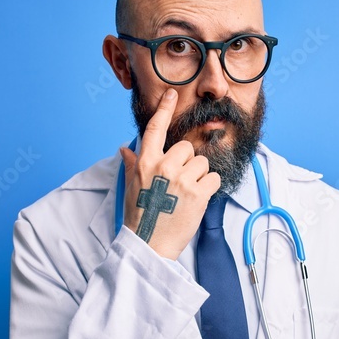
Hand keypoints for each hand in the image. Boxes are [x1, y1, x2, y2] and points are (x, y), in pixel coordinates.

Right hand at [119, 89, 220, 259]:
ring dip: (200, 177)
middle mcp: (162, 167)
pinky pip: (214, 178)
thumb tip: (124, 148)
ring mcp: (181, 180)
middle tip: (179, 185)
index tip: (171, 94)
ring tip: (187, 195)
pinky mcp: (198, 194)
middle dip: (188, 164)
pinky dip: (210, 188)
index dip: (164, 110)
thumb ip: (132, 164)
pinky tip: (197, 200)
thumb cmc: (140, 216)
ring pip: (202, 163)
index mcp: (144, 163)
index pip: (154, 130)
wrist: (150, 245)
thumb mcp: (131, 187)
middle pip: (187, 148)